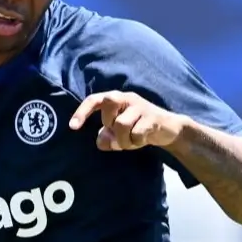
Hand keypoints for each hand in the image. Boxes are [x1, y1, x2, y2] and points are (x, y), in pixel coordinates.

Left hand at [69, 90, 187, 151]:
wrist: (168, 129)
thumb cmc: (138, 129)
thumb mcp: (119, 135)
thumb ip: (107, 138)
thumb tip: (101, 141)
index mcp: (116, 100)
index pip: (95, 100)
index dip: (82, 112)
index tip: (73, 127)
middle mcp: (127, 98)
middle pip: (109, 101)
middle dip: (108, 121)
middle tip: (115, 131)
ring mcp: (141, 106)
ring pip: (121, 124)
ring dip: (123, 140)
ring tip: (130, 142)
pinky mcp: (153, 117)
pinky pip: (137, 133)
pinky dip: (136, 142)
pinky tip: (141, 141)